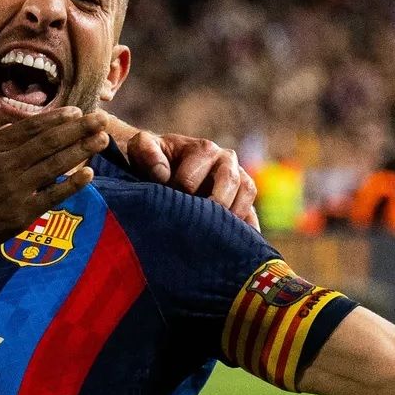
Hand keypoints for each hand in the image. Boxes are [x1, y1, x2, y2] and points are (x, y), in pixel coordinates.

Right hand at [0, 108, 107, 256]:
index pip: (31, 128)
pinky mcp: (20, 214)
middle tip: (102, 118)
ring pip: (55, 164)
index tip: (77, 112)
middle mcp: (5, 164)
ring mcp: (14, 189)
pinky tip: (89, 174)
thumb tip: (9, 130)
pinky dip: (72, 183)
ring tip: (103, 139)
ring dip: (82, 150)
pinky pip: (53, 195)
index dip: (57, 119)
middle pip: (49, 141)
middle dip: (79, 128)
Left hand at [97, 114, 257, 224]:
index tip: (168, 200)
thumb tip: (163, 175)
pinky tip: (238, 247)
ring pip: (246, 193)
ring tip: (213, 234)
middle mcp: (226, 161)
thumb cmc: (151, 159)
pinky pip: (252, 215)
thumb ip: (147, 152)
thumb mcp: (142, 147)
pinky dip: (248, 230)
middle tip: (194, 223)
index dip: (179, 190)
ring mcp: (238, 180)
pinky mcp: (243, 201)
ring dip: (232, 214)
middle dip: (211, 203)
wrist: (160, 166)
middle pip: (229, 181)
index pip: (195, 176)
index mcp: (203, 149)